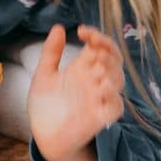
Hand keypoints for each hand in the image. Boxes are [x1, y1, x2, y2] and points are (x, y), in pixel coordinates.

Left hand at [27, 24, 125, 160]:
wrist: (42, 133)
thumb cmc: (45, 105)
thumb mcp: (44, 74)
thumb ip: (51, 52)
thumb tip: (58, 27)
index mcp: (82, 68)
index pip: (100, 47)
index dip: (97, 36)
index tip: (82, 31)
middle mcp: (94, 81)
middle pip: (113, 60)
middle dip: (106, 49)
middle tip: (93, 45)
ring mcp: (99, 99)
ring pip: (118, 81)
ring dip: (111, 69)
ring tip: (97, 63)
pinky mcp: (100, 118)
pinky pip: (116, 107)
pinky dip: (113, 96)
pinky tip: (102, 87)